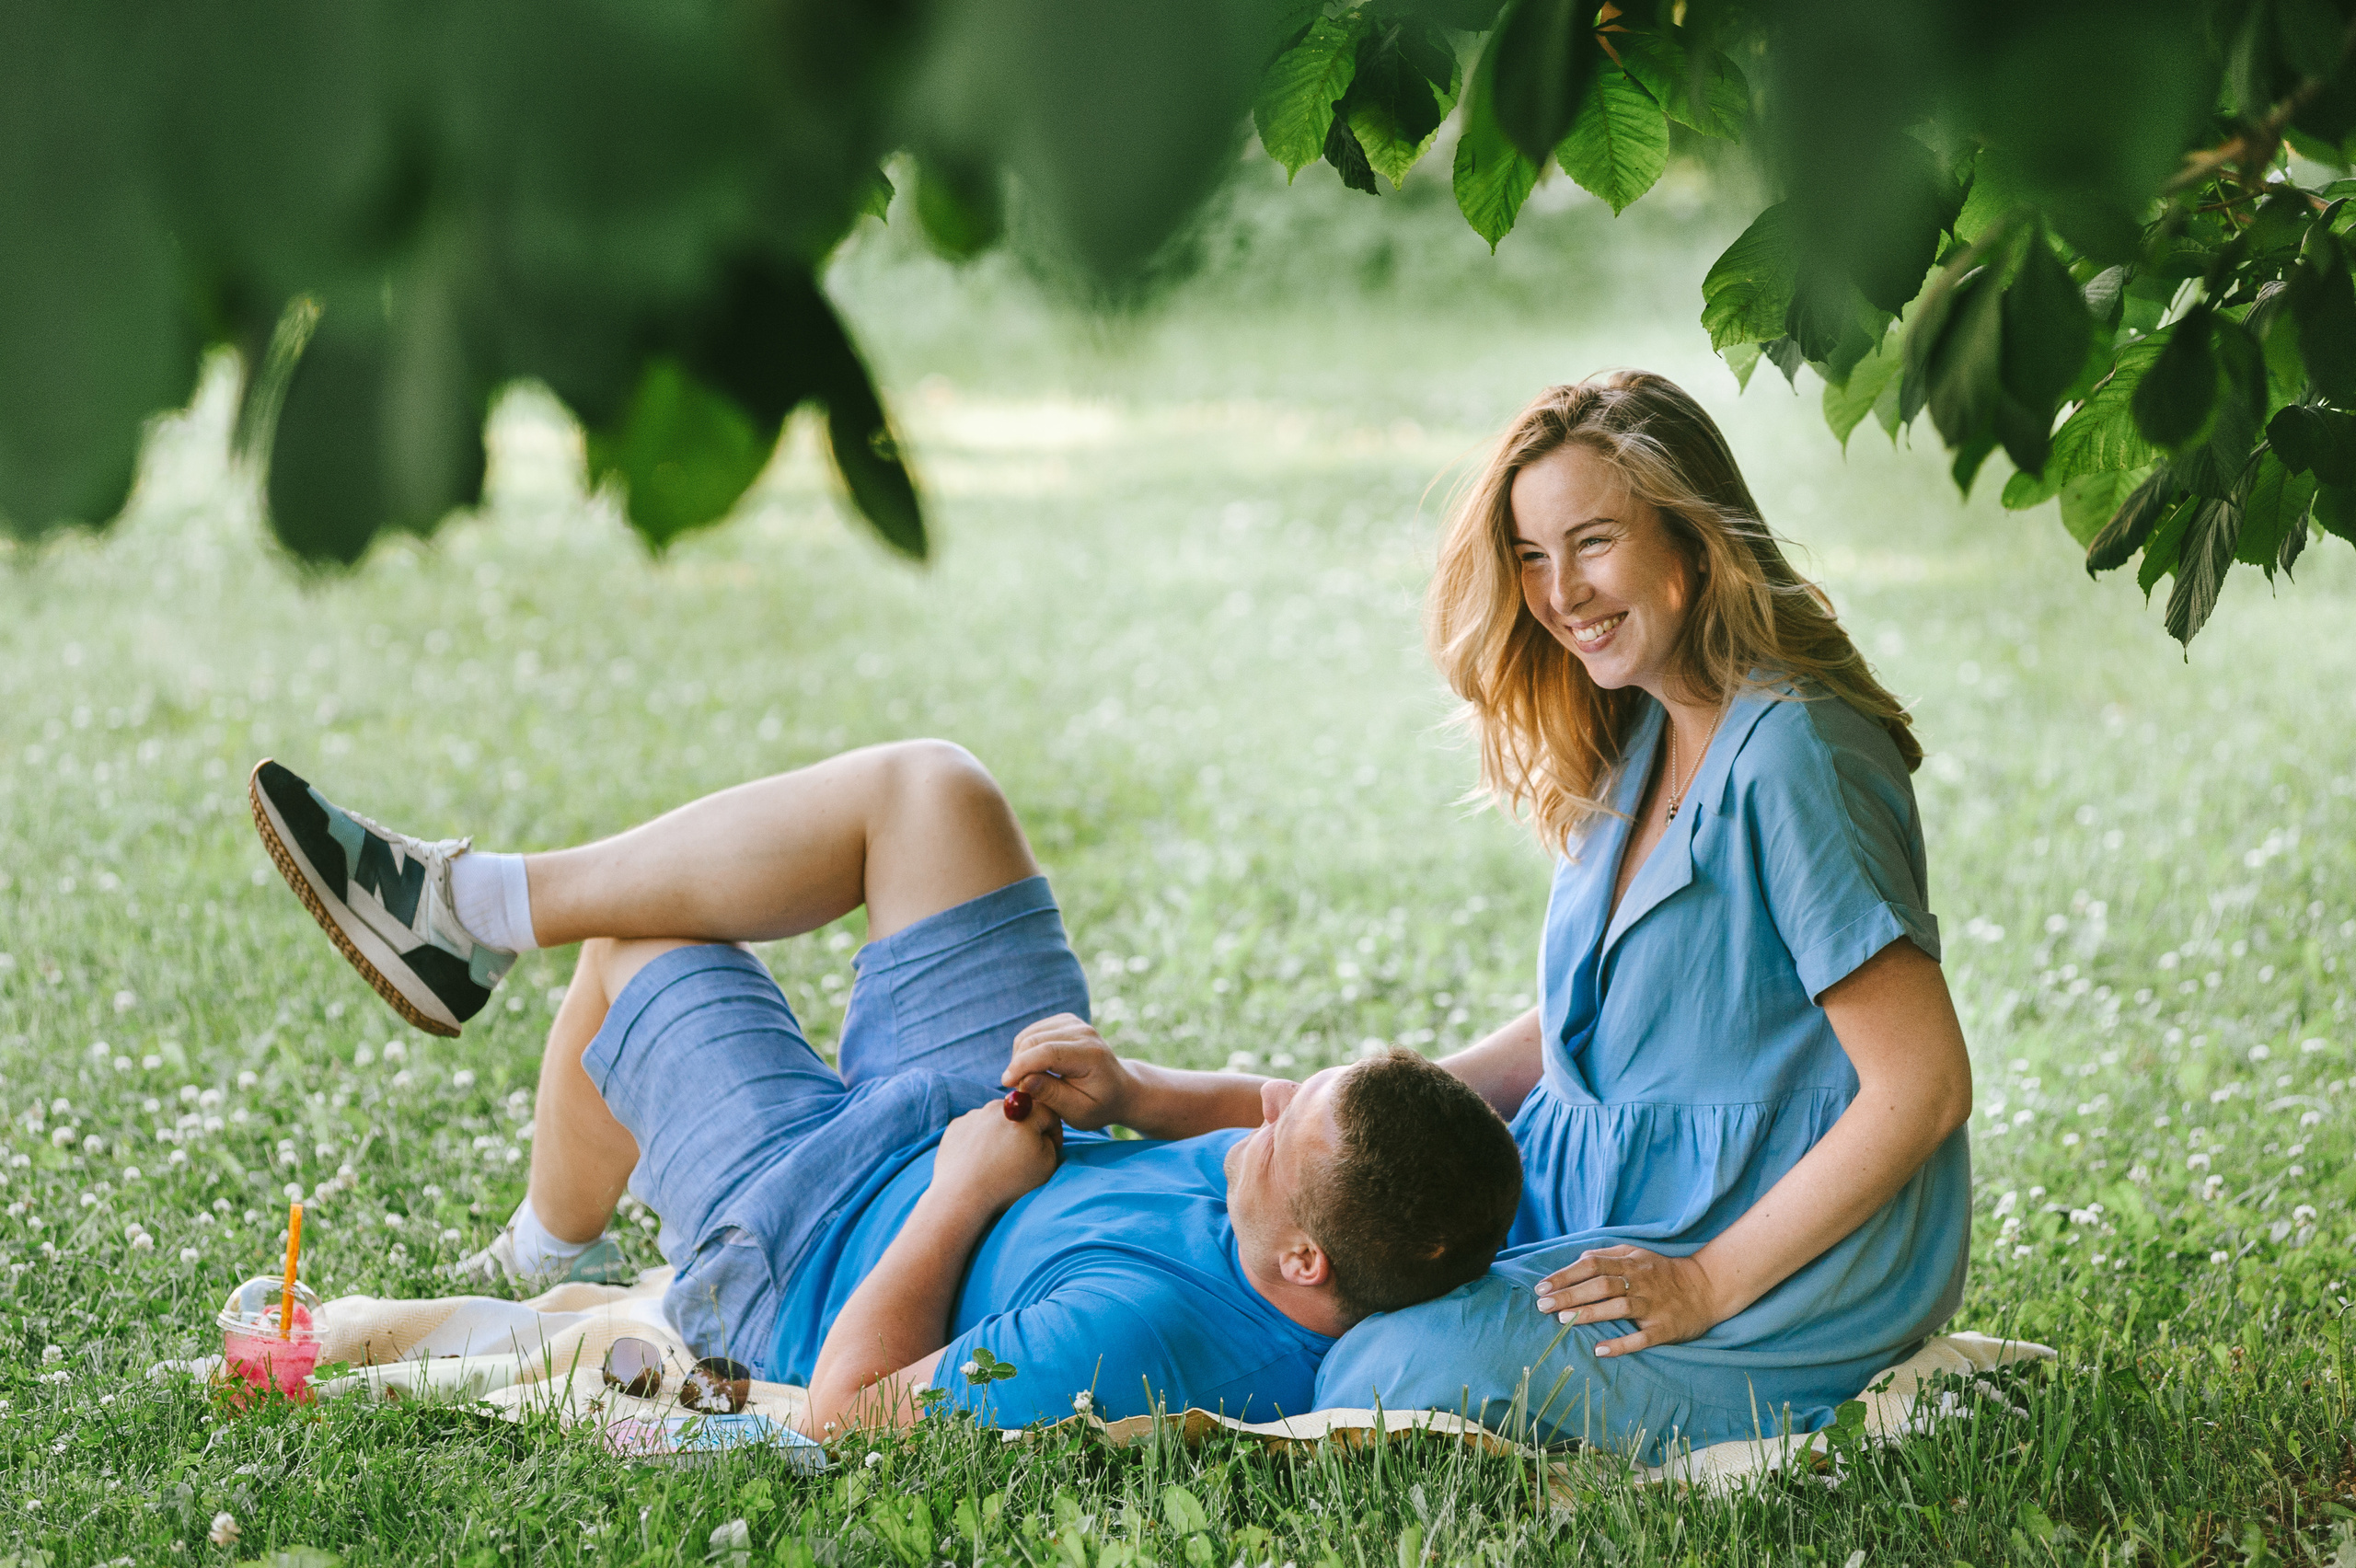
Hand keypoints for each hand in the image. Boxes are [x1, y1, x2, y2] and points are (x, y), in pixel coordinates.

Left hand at [931, 1101, 1062, 1215]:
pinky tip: (979, 1161)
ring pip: (996, 1120)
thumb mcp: (1046, 1166)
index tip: (1051, 1149)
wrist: (963, 1195)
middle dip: (1025, 1131)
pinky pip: (975, 1128)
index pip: (1048, 1113)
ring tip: (997, 1161)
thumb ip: (1051, 1143)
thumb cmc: (1008, 1182)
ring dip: (1001, 1135)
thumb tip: (1043, 1136)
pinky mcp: (956, 1126)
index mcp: (1025, 1113)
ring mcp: (974, 1115)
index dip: (1054, 1132)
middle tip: (1023, 1156)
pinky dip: (980, 1140)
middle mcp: (998, 1107)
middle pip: (1020, 1113)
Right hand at [1003, 1014, 1136, 1130]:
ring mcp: (1074, 1023)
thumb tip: (1024, 1081)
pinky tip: (1034, 1069)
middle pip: (1035, 1040)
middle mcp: (1083, 1032)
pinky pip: (1033, 1032)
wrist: (1120, 1089)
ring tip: (1029, 1081)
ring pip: (1030, 1034)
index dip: (1022, 1066)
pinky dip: (1026, 1050)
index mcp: (1090, 1054)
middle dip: (1018, 1064)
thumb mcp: (1078, 1111)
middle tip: (1016, 1088)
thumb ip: (1052, 1095)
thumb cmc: (1100, 1105)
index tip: (1007, 1084)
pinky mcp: (1065, 1021)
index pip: (1048, 1052)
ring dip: (1020, 1058)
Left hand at [1531, 1246, 1723, 1356]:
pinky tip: (1600, 1350)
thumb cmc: (1663, 1273)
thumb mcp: (1637, 1255)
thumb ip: (1608, 1256)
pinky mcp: (1664, 1328)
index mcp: (1630, 1263)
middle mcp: (1640, 1282)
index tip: (1541, 1287)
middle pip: (1601, 1285)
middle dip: (1570, 1294)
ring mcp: (1652, 1306)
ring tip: (1563, 1320)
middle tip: (1543, 1305)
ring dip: (1590, 1313)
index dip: (1565, 1275)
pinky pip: (1641, 1338)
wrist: (1707, 1288)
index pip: (1592, 1265)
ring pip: (1618, 1308)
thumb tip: (1579, 1259)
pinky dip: (1620, 1345)